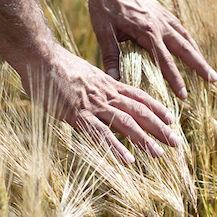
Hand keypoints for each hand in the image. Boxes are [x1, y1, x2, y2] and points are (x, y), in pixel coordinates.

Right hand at [22, 44, 183, 162]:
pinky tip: (127, 160)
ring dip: (144, 140)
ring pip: (125, 123)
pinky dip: (116, 147)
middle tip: (176, 142)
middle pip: (139, 111)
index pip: (139, 96)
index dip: (156, 108)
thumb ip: (95, 87)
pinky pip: (100, 133)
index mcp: (108, 83)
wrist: (41, 56)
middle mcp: (106, 94)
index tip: (171, 119)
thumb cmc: (57, 66)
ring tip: (158, 154)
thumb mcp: (83, 75)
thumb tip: (99, 96)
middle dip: (159, 127)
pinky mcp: (77, 115)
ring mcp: (93, 104)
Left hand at [87, 0, 216, 99]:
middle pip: (185, 49)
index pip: (165, 61)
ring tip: (209, 69)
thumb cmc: (103, 3)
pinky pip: (181, 28)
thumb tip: (113, 79)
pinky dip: (189, 41)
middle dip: (200, 66)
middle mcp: (160, 24)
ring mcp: (163, 16)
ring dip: (199, 54)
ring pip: (187, 38)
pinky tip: (192, 49)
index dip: (175, 79)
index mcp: (146, 31)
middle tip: (214, 80)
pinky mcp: (161, 11)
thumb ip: (110, 55)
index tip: (183, 95)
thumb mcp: (102, 30)